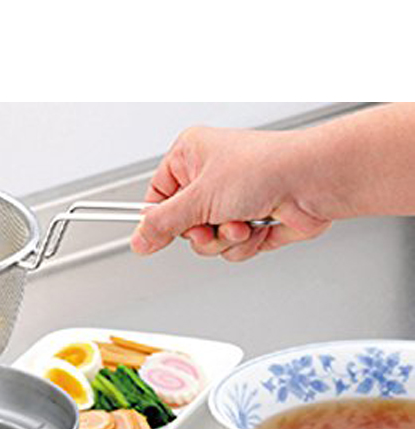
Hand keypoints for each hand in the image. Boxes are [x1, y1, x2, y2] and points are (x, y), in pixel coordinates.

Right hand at [130, 126, 332, 261]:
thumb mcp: (199, 198)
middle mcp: (210, 177)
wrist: (313, 182)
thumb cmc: (267, 168)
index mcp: (191, 156)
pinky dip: (243, 244)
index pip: (157, 196)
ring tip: (241, 221)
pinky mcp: (250, 223)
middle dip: (200, 232)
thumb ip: (162, 223)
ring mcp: (231, 201)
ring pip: (207, 241)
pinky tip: (257, 226)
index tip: (157, 234)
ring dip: (224, 239)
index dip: (159, 219)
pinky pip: (230, 249)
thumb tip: (138, 240)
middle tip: (212, 223)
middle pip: (182, 226)